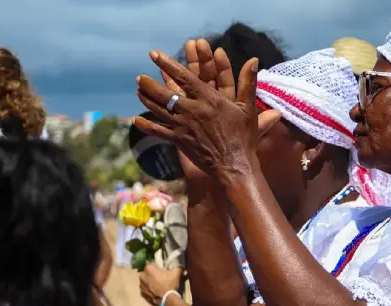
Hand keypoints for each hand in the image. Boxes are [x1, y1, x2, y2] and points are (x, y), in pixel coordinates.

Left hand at [133, 50, 281, 185]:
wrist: (235, 166)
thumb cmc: (244, 138)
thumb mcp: (248, 108)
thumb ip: (248, 83)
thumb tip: (254, 59)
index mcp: (209, 100)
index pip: (184, 77)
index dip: (168, 64)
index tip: (154, 54)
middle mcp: (193, 111)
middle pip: (165, 94)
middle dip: (150, 84)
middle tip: (139, 77)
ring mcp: (183, 126)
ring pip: (159, 110)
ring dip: (146, 99)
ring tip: (138, 91)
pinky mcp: (179, 141)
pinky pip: (159, 131)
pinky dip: (147, 126)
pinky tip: (136, 120)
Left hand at [139, 264, 182, 305]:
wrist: (166, 300)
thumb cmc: (169, 284)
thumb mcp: (176, 273)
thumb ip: (177, 267)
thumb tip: (180, 267)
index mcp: (149, 268)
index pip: (152, 265)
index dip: (158, 268)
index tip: (163, 272)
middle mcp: (142, 276)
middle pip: (148, 273)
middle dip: (153, 275)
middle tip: (162, 279)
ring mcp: (140, 286)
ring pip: (146, 282)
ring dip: (150, 283)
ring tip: (159, 287)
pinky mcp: (141, 294)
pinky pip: (146, 290)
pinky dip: (150, 291)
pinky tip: (156, 293)